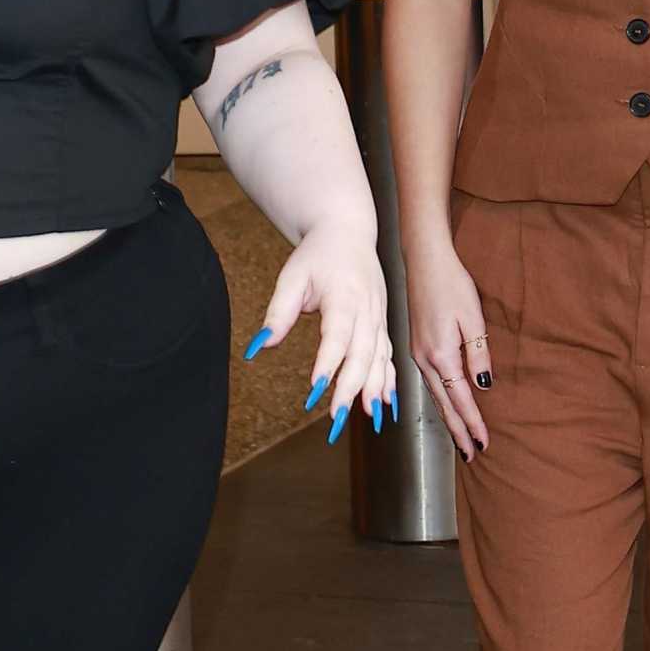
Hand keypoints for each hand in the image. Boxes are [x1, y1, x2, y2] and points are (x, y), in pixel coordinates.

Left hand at [245, 218, 393, 442]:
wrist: (348, 231)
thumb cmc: (318, 254)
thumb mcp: (292, 277)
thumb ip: (278, 313)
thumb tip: (260, 347)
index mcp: (344, 296)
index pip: (337, 335)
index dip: (328, 363)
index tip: (315, 390)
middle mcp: (368, 309)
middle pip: (363, 354)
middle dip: (352, 388)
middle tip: (338, 417)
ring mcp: (379, 317)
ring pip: (381, 358)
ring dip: (376, 389)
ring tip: (371, 418)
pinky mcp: (382, 324)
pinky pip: (389, 356)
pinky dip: (389, 381)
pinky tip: (385, 405)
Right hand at [406, 236, 492, 463]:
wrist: (425, 260)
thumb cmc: (452, 284)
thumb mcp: (473, 318)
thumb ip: (478, 354)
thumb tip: (483, 387)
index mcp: (440, 355)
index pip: (461, 399)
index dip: (472, 423)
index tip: (483, 444)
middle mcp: (424, 359)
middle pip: (444, 404)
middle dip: (458, 431)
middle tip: (471, 455)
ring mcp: (417, 353)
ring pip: (435, 395)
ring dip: (449, 418)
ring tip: (461, 438)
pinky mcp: (417, 346)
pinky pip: (430, 382)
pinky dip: (440, 399)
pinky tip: (447, 405)